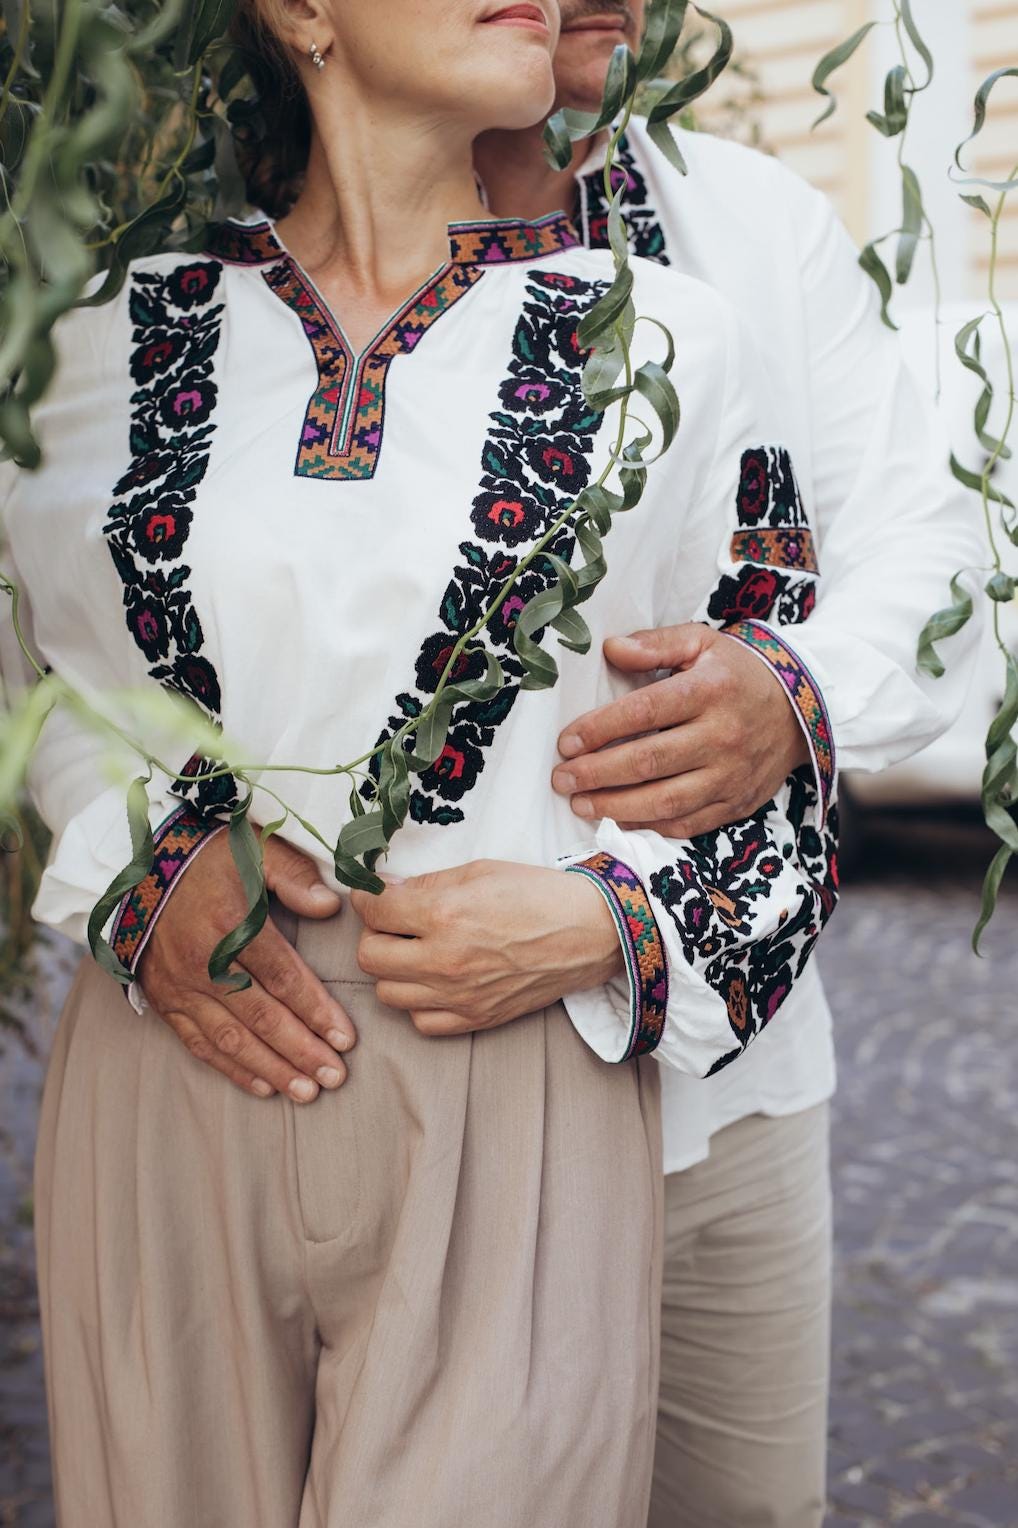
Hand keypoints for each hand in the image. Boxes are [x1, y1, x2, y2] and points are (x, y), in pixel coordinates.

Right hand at [137, 832, 356, 1101]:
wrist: (134, 861)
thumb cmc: (206, 854)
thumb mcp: (253, 848)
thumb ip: (294, 875)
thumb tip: (330, 905)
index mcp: (233, 925)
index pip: (284, 979)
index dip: (317, 1012)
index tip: (346, 1040)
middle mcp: (205, 963)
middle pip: (263, 1018)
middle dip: (302, 1052)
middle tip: (335, 1078)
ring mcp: (181, 986)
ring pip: (232, 1040)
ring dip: (271, 1069)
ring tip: (306, 1092)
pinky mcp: (163, 999)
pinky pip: (198, 1043)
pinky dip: (230, 1069)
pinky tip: (261, 1086)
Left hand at [350, 859, 621, 1035]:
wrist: (591, 933)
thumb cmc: (538, 894)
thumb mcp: (480, 871)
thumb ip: (427, 883)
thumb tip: (386, 890)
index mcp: (444, 915)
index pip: (374, 911)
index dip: (367, 897)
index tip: (373, 894)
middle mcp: (444, 960)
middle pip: (369, 956)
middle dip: (374, 934)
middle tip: (393, 922)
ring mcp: (458, 995)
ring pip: (388, 993)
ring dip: (393, 969)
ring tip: (413, 952)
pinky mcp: (476, 1018)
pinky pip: (421, 1022)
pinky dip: (419, 1002)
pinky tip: (434, 981)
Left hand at [551, 623, 808, 837]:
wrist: (801, 709)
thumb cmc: (739, 673)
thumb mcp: (703, 642)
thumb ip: (656, 643)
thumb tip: (610, 649)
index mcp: (710, 690)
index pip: (645, 711)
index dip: (600, 729)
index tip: (566, 742)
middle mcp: (722, 735)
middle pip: (649, 761)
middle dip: (597, 774)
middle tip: (562, 779)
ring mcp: (730, 775)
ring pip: (665, 801)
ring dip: (616, 807)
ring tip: (580, 805)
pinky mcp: (736, 803)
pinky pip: (687, 824)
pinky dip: (650, 827)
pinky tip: (619, 821)